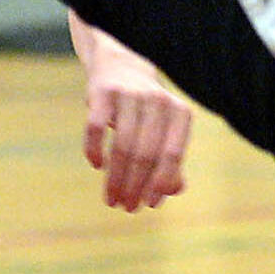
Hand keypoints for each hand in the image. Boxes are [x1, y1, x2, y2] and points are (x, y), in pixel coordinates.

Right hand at [79, 34, 191, 210]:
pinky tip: (96, 165)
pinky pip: (95, 127)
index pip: (172, 154)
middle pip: (145, 154)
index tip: (148, 205)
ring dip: (115, 178)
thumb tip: (172, 192)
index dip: (160, 183)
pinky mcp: (102, 90)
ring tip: (111, 199)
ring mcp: (130, 93)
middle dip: (134, 186)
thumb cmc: (148, 110)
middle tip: (125, 207)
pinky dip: (94, 150)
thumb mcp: (166, 131)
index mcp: (180, 113)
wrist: (121, 66)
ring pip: (122, 145)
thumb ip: (172, 162)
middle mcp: (158, 100)